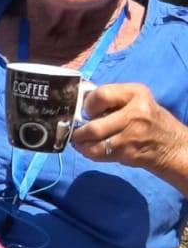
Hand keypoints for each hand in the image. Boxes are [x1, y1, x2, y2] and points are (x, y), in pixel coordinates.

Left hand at [72, 83, 187, 180]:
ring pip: (95, 141)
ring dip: (80, 142)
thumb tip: (79, 100)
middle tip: (72, 130)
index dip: (88, 104)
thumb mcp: (136, 101)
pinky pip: (101, 153)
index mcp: (136, 94)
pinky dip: (89, 152)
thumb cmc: (150, 120)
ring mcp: (133, 135)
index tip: (85, 110)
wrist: (175, 148)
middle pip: (95, 123)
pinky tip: (86, 149)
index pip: (101, 95)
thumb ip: (112, 99)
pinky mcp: (130, 153)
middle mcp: (136, 113)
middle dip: (78, 129)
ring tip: (76, 140)